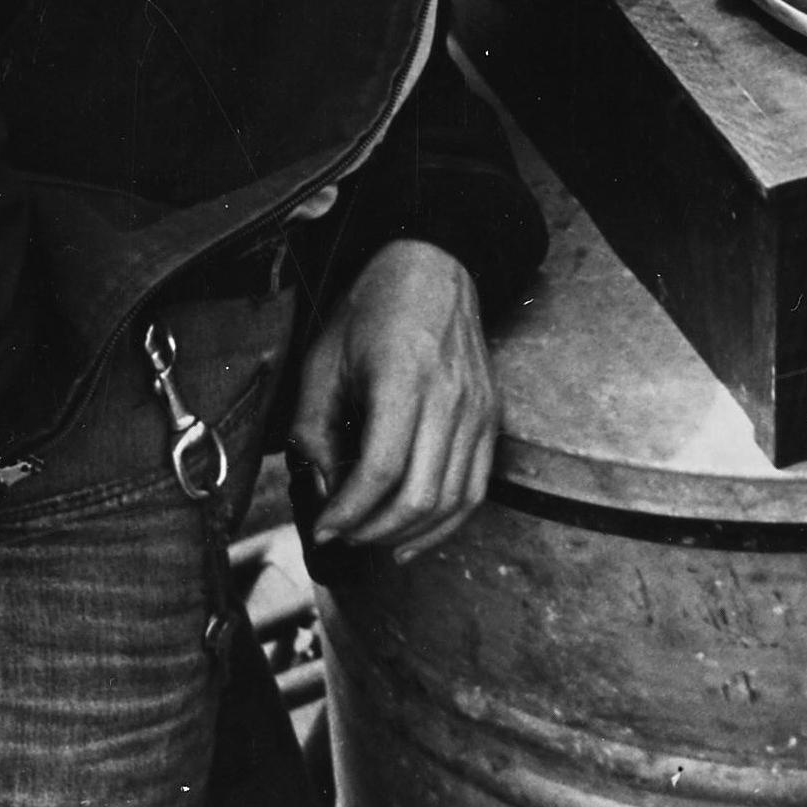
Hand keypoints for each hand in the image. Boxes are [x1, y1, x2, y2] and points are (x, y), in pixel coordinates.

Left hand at [290, 241, 498, 561]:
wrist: (433, 267)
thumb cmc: (374, 310)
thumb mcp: (323, 362)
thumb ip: (314, 430)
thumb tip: (325, 489)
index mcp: (405, 378)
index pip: (382, 469)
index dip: (349, 511)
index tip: (323, 529)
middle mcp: (450, 397)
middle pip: (420, 493)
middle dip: (374, 531)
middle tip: (342, 536)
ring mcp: (478, 409)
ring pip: (452, 499)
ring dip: (409, 533)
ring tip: (371, 539)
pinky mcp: (491, 417)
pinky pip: (476, 486)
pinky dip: (446, 522)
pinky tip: (413, 537)